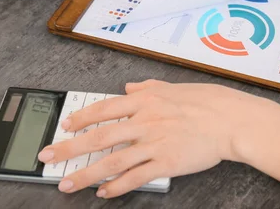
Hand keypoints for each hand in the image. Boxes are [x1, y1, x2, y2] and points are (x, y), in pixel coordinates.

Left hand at [37, 80, 279, 197]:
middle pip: (99, 137)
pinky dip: (117, 186)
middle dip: (69, 149)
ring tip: (67, 184)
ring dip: (86, 174)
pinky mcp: (167, 163)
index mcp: (146, 100)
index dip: (81, 118)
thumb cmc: (208, 100)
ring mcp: (155, 143)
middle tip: (48, 157)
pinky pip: (136, 177)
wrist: (232, 119)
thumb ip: (149, 88)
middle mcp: (145, 121)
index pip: (104, 108)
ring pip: (112, 160)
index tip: (65, 126)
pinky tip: (104, 193)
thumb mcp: (174, 86)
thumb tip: (129, 89)